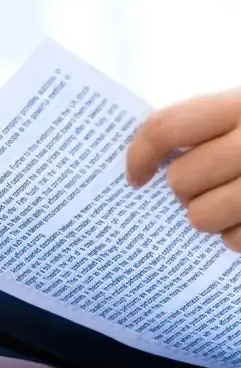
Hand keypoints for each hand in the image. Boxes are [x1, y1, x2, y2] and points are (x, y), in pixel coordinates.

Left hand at [126, 88, 240, 250]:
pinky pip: (236, 242)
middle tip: (206, 186)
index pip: (167, 128)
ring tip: (235, 204)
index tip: (137, 176)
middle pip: (181, 179)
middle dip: (185, 189)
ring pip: (201, 217)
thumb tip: (154, 164)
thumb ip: (214, 125)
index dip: (139, 155)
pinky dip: (240, 238)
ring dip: (212, 216)